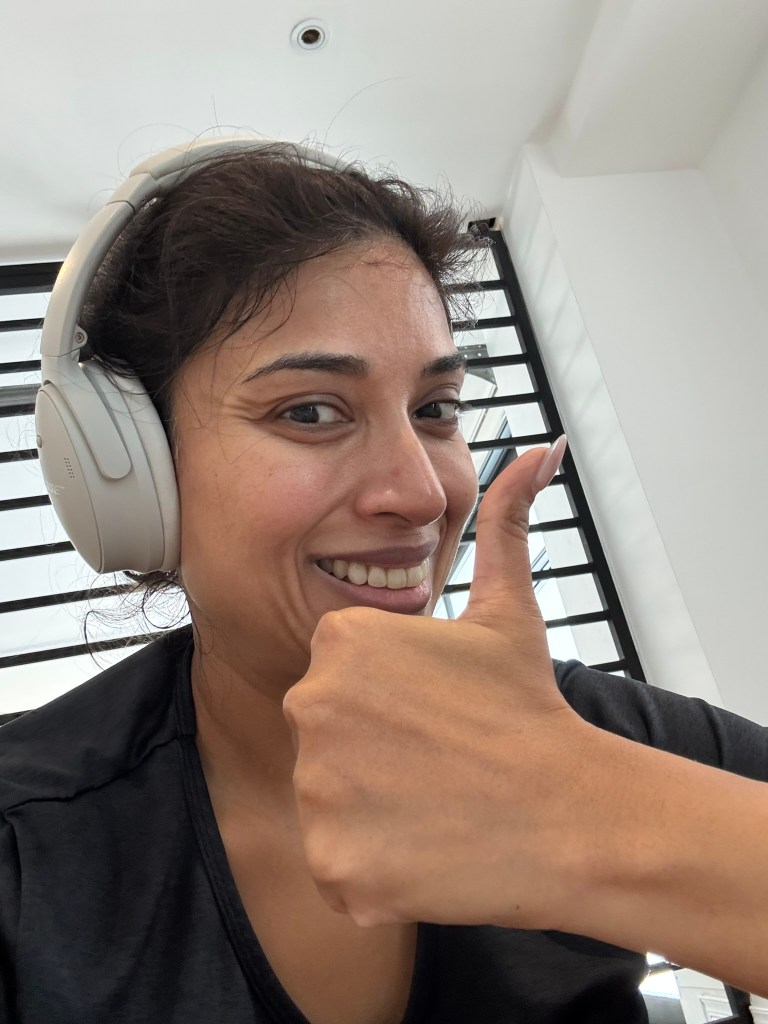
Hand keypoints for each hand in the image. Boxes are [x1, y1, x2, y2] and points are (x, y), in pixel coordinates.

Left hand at [282, 437, 593, 928]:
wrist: (571, 814)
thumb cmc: (530, 710)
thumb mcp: (509, 608)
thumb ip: (507, 522)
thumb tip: (540, 450)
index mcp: (339, 640)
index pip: (336, 675)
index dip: (387, 699)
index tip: (430, 714)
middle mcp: (311, 705)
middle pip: (324, 734)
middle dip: (369, 750)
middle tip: (433, 759)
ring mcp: (318, 789)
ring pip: (327, 800)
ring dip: (371, 809)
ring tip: (431, 801)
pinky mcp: (331, 862)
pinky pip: (335, 864)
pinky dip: (373, 865)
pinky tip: (424, 845)